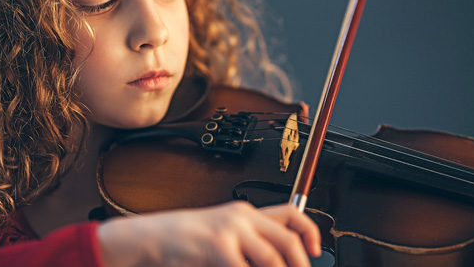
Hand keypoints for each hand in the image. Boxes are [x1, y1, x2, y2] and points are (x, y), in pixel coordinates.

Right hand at [97, 201, 320, 266]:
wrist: (157, 236)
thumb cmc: (189, 239)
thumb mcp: (224, 234)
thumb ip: (250, 244)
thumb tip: (276, 260)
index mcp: (246, 212)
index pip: (290, 212)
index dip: (310, 230)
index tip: (315, 250)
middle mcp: (242, 217)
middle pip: (287, 239)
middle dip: (300, 264)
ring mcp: (231, 231)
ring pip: (272, 258)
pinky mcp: (218, 247)